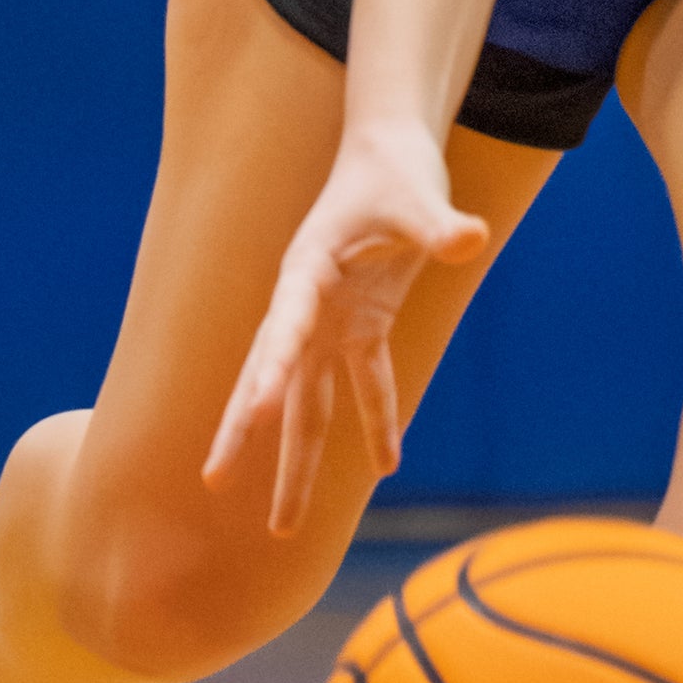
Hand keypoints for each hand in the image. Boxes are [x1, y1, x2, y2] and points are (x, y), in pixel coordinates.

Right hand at [206, 123, 487, 530]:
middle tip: (212, 481)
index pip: (283, 328)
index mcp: (306, 269)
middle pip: (272, 376)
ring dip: (298, 459)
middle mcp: (307, 304)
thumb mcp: (419, 195)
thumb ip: (439, 225)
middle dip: (244, 430)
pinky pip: (364, 384)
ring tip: (283, 528)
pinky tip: (387, 465)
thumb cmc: (396, 169)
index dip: (268, 370)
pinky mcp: (362, 325)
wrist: (393, 154)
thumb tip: (470, 239)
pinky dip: (375, 422)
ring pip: (307, 400)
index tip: (247, 414)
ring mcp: (332, 321)